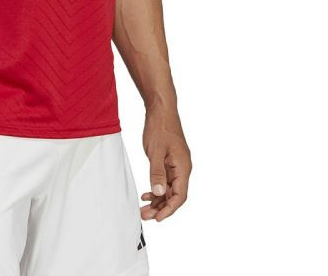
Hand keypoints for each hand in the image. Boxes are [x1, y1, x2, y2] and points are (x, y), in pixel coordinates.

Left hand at [140, 106, 190, 220]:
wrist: (161, 109)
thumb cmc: (160, 127)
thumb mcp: (156, 151)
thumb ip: (157, 173)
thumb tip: (160, 193)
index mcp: (183, 167)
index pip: (179, 196)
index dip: (169, 209)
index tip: (158, 218)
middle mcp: (183, 168)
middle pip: (174, 195)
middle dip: (161, 208)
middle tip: (145, 215)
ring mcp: (176, 164)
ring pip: (169, 188)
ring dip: (158, 199)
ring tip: (144, 208)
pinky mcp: (170, 161)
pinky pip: (165, 179)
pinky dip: (157, 188)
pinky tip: (147, 193)